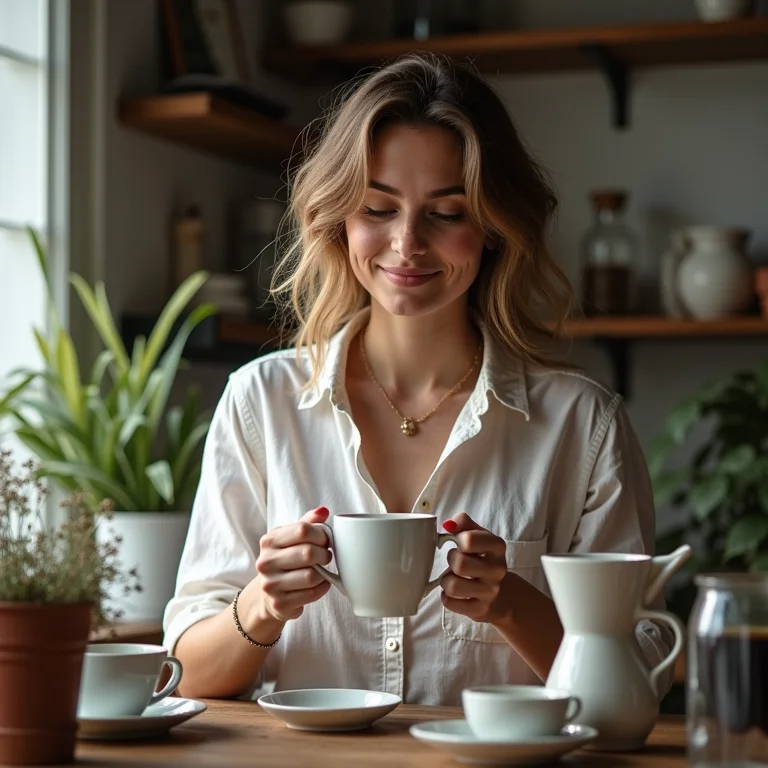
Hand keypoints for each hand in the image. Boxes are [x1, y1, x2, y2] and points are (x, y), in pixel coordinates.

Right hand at [254, 506, 332, 621]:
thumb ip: (307, 523)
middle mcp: (266, 562)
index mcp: (269, 541)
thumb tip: (323, 510)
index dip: (321, 534)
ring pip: (311, 576)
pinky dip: (322, 588)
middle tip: (326, 556)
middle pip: (308, 553)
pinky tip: (320, 584)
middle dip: (324, 554)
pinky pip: (312, 594)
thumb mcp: (291, 538)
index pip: (303, 530)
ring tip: (322, 570)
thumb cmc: (286, 560)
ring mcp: (271, 585)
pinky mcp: (280, 604)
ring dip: (324, 573)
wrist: (268, 594)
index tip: (325, 540)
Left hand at [440, 512, 508, 623]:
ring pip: (453, 586)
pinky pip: (451, 603)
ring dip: (446, 581)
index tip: (457, 542)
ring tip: (452, 577)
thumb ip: (464, 523)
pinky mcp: (480, 609)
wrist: (501, 593)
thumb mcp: (478, 536)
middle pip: (460, 564)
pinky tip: (453, 593)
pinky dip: (446, 597)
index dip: (456, 539)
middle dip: (450, 560)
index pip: (469, 539)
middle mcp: (497, 569)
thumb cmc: (482, 559)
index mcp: (497, 546)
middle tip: (454, 561)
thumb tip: (448, 524)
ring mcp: (490, 592)